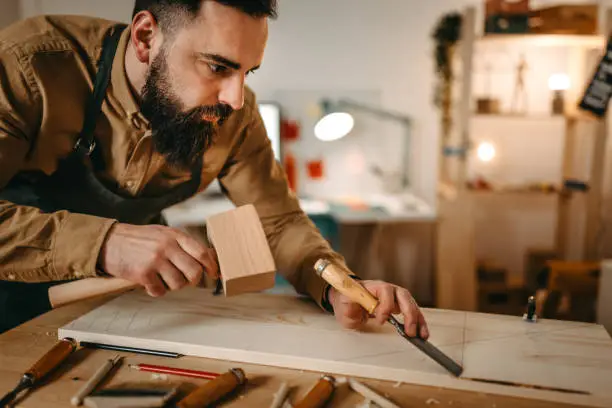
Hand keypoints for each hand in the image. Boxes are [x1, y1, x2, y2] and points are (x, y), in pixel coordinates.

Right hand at [98, 223, 218, 296]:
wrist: (110, 241)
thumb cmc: (139, 239)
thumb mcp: (164, 233)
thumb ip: (183, 244)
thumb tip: (208, 257)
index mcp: (174, 235)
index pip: (202, 252)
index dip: (211, 266)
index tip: (213, 274)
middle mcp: (167, 246)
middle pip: (194, 272)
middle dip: (193, 280)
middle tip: (186, 280)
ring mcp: (155, 260)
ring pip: (179, 284)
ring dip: (173, 286)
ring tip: (163, 279)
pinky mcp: (143, 273)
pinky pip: (160, 291)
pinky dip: (157, 291)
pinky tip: (151, 283)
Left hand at [328, 280, 428, 338]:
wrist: (348, 301)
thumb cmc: (347, 302)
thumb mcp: (344, 304)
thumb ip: (350, 305)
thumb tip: (355, 305)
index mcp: (373, 287)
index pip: (385, 291)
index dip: (385, 306)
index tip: (380, 320)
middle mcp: (387, 289)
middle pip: (403, 295)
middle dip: (409, 313)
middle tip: (409, 330)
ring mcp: (394, 297)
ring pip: (411, 303)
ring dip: (417, 319)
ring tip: (421, 335)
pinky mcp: (399, 305)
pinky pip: (412, 312)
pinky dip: (419, 322)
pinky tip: (422, 333)